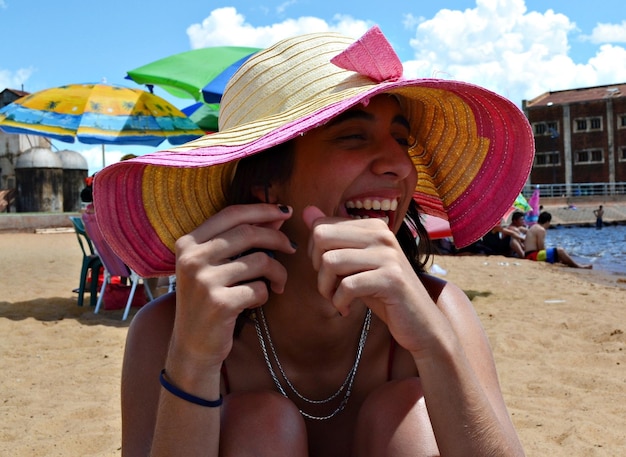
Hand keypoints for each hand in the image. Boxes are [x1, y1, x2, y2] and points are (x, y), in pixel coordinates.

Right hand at [169, 203, 296, 371]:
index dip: (262, 209)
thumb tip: (277, 215)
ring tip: (277, 282)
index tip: (285, 212)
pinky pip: (260, 289)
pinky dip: (266, 294)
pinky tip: (256, 302)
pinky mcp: (219, 304)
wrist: (192, 346)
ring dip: (278, 272)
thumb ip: (242, 239)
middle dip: (278, 239)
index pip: (231, 214)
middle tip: (292, 248)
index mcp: (188, 243)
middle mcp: (192, 258)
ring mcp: (204, 281)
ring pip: (260, 261)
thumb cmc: (209, 300)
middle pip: (249, 233)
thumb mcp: (216, 266)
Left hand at [303, 205, 447, 354]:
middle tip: (329, 286)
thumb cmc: (383, 292)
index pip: (321, 226)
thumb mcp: (355, 263)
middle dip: (316, 267)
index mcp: (373, 226)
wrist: (420, 322)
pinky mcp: (391, 279)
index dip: (314, 252)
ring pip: (330, 261)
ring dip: (326, 288)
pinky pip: (347, 286)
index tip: (328, 272)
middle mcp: (382, 234)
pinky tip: (346, 309)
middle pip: (321, 237)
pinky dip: (339, 302)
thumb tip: (306, 211)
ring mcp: (388, 255)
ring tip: (338, 300)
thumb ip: (333, 238)